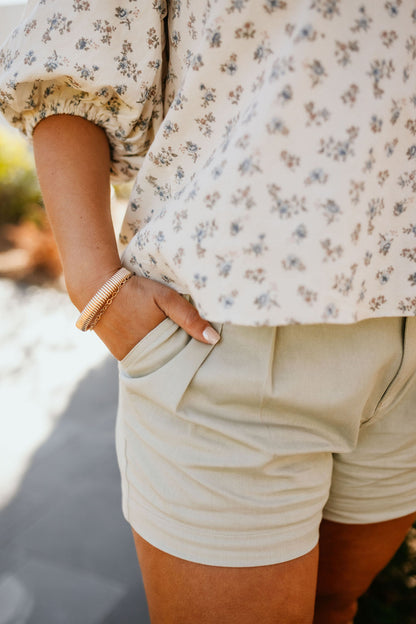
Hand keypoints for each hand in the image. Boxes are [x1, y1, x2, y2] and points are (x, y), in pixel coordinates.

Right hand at [79, 274, 220, 360]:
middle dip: (179, 356)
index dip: (193, 353)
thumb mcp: (166, 298)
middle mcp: (141, 358)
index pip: (182, 359)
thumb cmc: (135, 290)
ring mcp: (129, 358)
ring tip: (173, 340)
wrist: (96, 288)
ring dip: (165, 354)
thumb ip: (189, 317)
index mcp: (155, 348)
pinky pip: (142, 358)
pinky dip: (151, 352)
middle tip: (190, 344)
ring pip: (155, 361)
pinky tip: (157, 340)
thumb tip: (213, 340)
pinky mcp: (120, 355)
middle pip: (169, 362)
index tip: (203, 348)